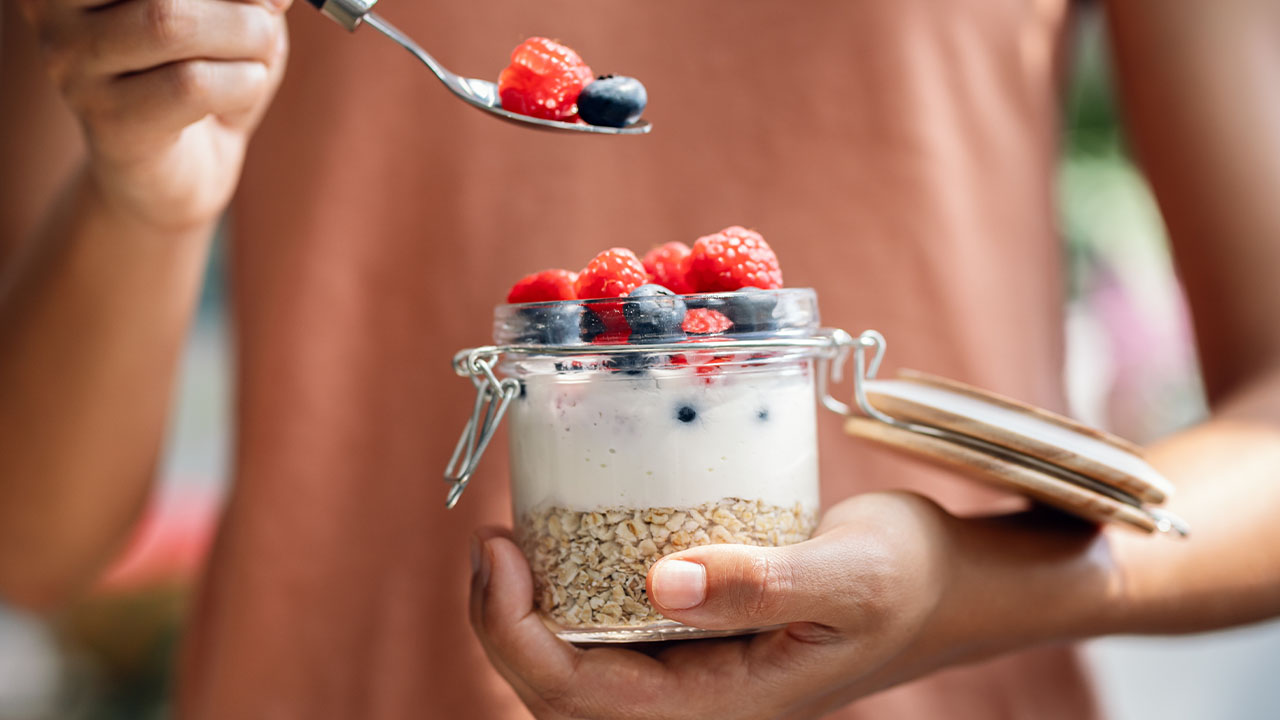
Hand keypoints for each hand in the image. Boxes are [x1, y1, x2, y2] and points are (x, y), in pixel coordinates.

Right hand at [20, 0, 289, 231]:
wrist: (184, 169)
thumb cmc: (206, 69)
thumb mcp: (229, 8)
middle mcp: (53, 6)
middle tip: (272, 5)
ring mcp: (72, 65)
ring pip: (169, 22)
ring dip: (246, 34)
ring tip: (259, 52)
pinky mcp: (108, 122)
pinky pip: (191, 85)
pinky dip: (243, 82)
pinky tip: (241, 91)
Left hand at [470, 492, 1115, 719]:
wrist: (942, 585)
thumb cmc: (908, 580)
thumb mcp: (852, 576)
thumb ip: (765, 583)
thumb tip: (662, 584)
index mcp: (719, 706)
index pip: (575, 699)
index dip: (513, 632)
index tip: (499, 548)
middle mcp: (693, 699)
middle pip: (558, 692)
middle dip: (504, 624)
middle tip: (495, 541)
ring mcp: (690, 671)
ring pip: (576, 664)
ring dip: (528, 611)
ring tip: (514, 539)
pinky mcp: (694, 635)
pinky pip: (608, 630)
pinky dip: (570, 589)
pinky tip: (567, 537)